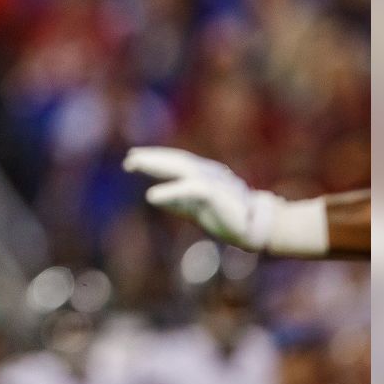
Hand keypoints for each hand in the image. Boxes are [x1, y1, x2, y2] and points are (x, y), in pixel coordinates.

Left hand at [123, 147, 274, 251]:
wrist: (254, 226)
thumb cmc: (226, 215)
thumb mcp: (196, 208)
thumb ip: (175, 201)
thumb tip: (151, 196)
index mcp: (203, 175)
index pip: (176, 162)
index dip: (155, 158)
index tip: (133, 157)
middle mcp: (207, 173)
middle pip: (175, 161)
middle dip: (151, 158)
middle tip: (129, 158)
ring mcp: (212, 181)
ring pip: (180, 168)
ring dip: (156, 165)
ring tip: (134, 164)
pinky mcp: (215, 194)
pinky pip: (189, 190)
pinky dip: (169, 192)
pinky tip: (151, 196)